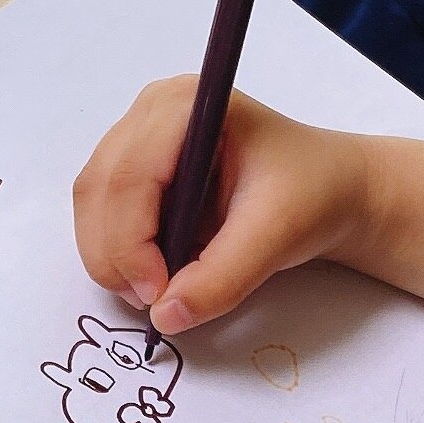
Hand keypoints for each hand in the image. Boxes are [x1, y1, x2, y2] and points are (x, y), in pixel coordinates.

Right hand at [73, 76, 376, 333]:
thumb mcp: (277, 236)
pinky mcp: (137, 170)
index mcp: (186, 105)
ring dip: (114, 259)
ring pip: (94, 206)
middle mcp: (152, 113)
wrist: (330, 190)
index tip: (158, 293)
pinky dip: (121, 254)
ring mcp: (139, 138)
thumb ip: (222, 278)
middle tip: (154, 302)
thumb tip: (165, 317)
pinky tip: (158, 272)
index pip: (130, 175)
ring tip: (158, 291)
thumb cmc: (311, 194)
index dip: (131, 242)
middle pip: (99, 190)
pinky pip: (104, 217)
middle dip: (116, 256)